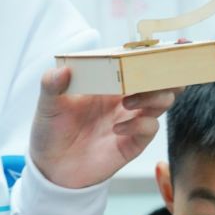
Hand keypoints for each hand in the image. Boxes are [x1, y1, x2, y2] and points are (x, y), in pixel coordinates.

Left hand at [28, 65, 172, 189]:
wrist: (51, 168)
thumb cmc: (51, 131)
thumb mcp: (47, 105)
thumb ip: (51, 85)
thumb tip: (62, 70)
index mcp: (108, 82)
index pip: (136, 63)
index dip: (150, 54)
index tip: (159, 46)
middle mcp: (124, 98)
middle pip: (159, 80)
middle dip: (166, 74)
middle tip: (156, 73)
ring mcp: (131, 119)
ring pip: (162, 101)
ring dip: (152, 96)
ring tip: (126, 102)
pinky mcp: (133, 142)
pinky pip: (150, 128)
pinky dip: (139, 124)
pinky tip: (116, 128)